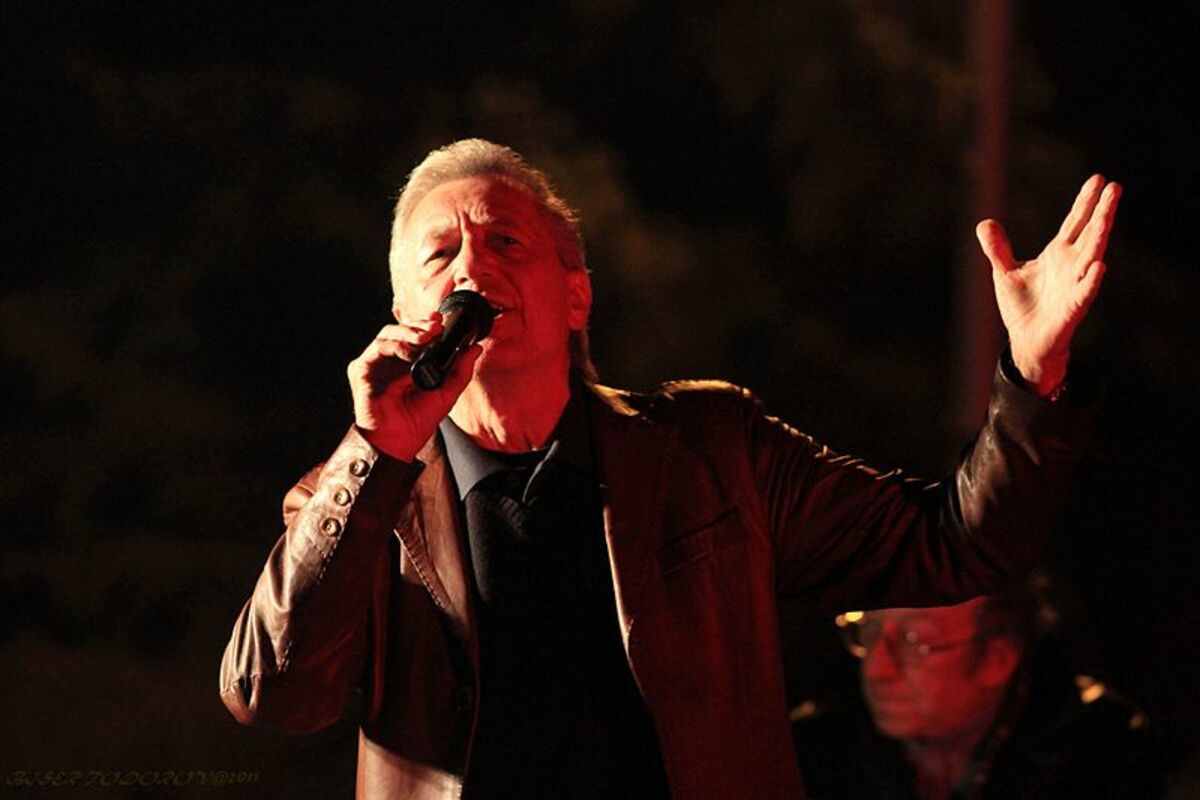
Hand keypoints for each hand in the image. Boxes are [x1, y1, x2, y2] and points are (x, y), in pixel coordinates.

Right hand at [347, 315, 481, 460]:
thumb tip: (476, 348)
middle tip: (435, 327)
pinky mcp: (362, 370)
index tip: (441, 322)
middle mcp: (390, 360)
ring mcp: (375, 363)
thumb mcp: (447, 394)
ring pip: (388, 334)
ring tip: (426, 338)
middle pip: (401, 329)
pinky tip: (409, 352)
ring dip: (408, 332)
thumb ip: (461, 371)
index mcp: (407, 362)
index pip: (415, 334)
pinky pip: (377, 349)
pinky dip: (395, 346)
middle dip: (419, 325)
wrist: (399, 442)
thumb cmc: (417, 421)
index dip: (427, 325)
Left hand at [976, 174, 1121, 394]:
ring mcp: (1075, 284)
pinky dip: (1092, 279)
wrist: (1026, 340)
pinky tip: (1099, 265)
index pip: (1075, 222)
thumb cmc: (1022, 305)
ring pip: (1093, 255)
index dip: (1085, 201)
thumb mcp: (1004, 271)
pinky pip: (1085, 291)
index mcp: (1058, 253)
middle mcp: (1072, 264)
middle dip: (1102, 210)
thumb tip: (985, 222)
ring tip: (1109, 213)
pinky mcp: (1073, 306)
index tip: (1099, 178)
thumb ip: (997, 248)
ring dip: (1102, 234)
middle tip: (1115, 186)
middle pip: (1090, 232)